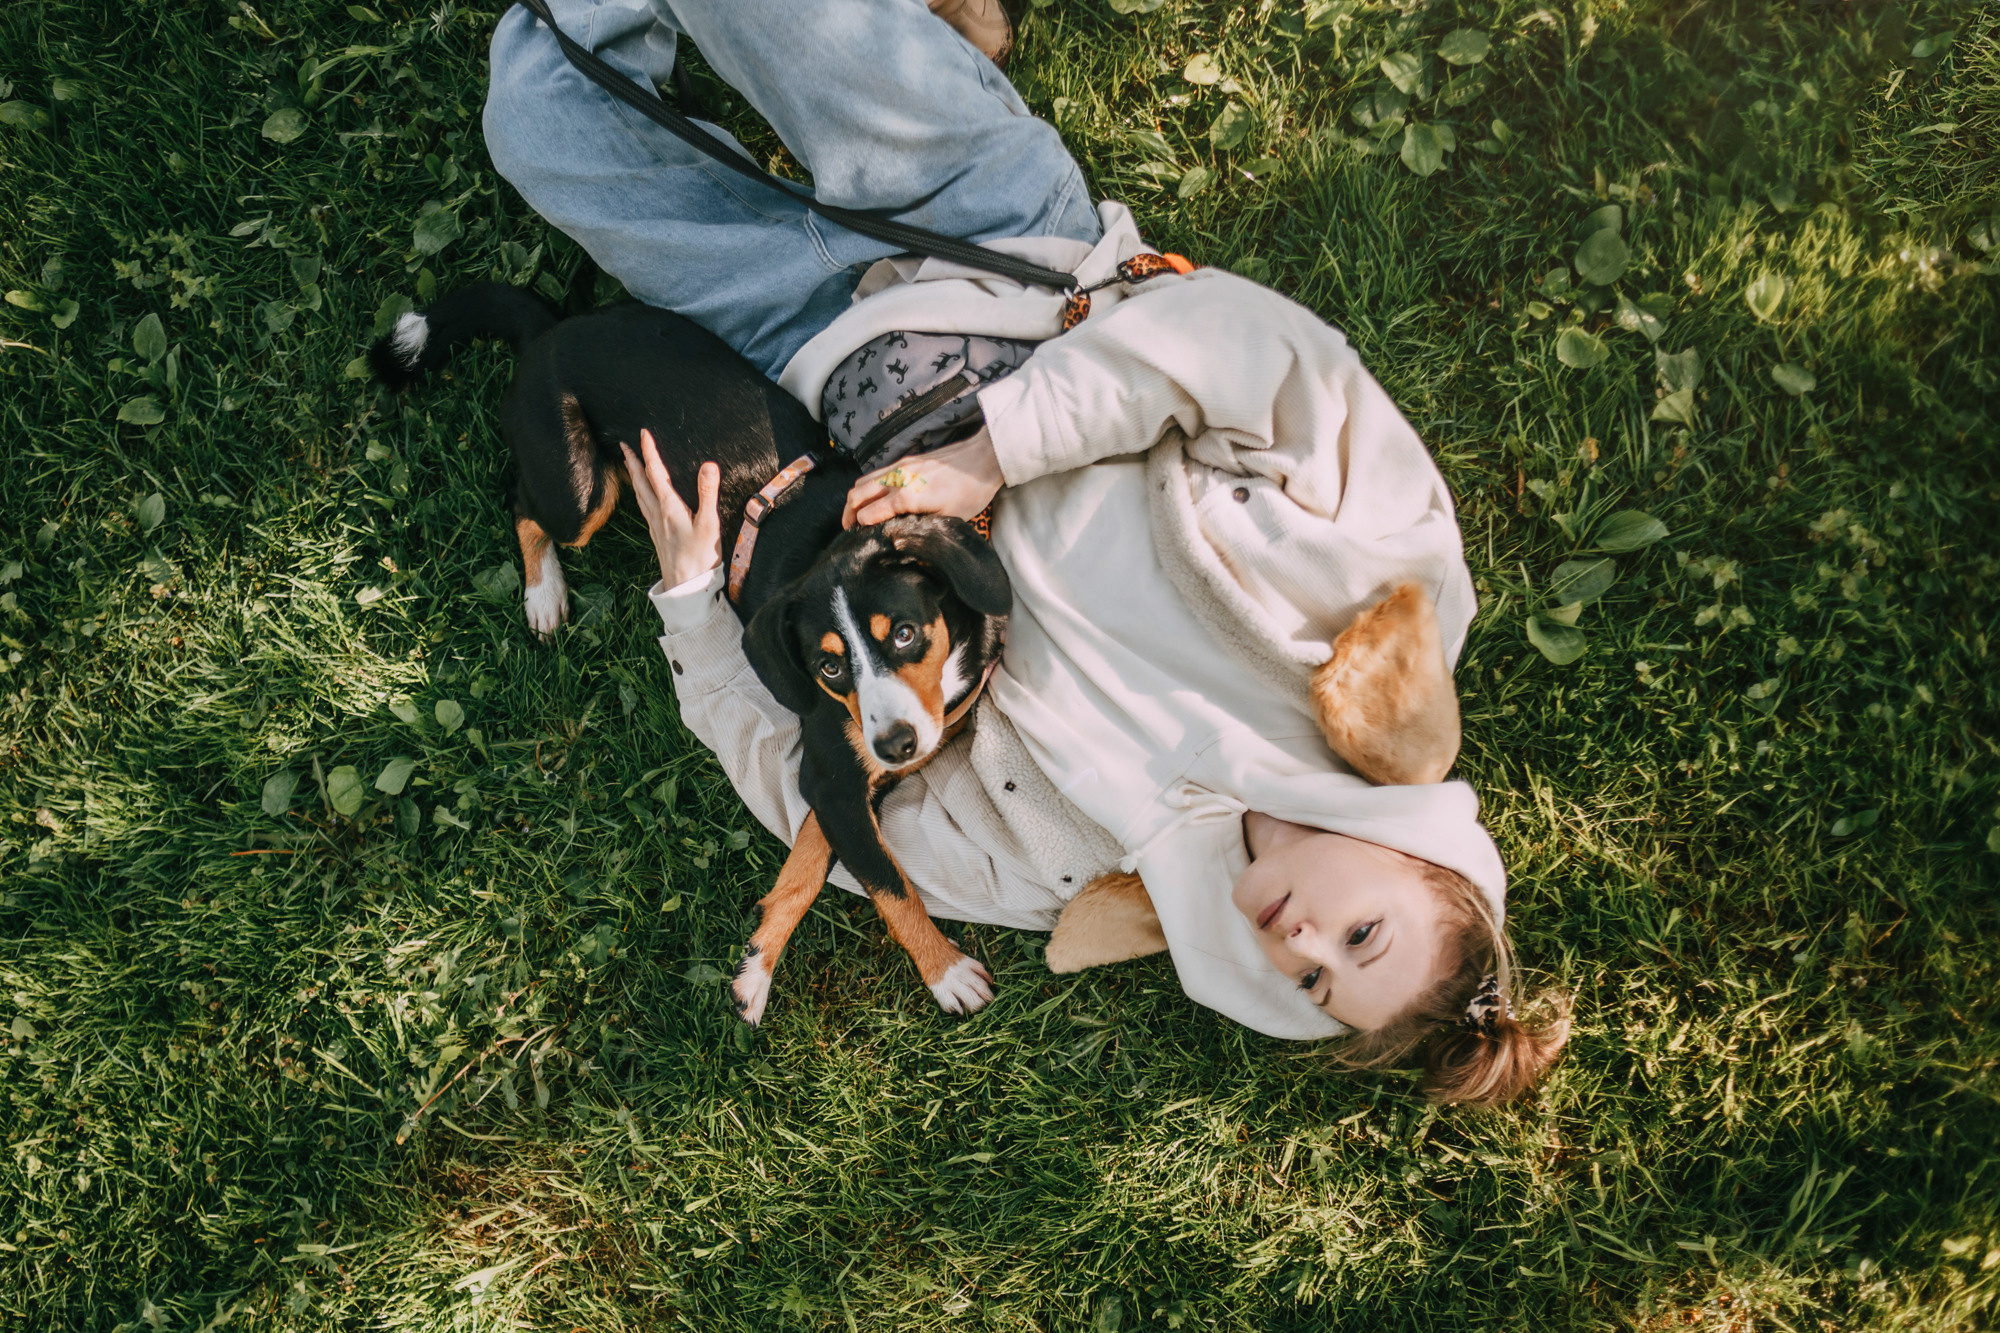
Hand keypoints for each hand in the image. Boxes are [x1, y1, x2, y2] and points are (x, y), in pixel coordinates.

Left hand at [619, 428, 720, 588]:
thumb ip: (708, 494)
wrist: (686, 587)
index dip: (649, 452)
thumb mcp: (709, 524)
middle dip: (633, 462)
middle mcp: (658, 514)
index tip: (643, 434)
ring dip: (634, 477)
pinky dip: (640, 495)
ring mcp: (655, 526)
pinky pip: (644, 508)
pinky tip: (643, 498)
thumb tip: (708, 465)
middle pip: (641, 483)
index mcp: (669, 507)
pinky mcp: (657, 535)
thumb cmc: (699, 558)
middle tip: (624, 445)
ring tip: (629, 466)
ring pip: (640, 495)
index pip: (656, 473)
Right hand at [842, 426, 1003, 528]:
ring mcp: (900, 467)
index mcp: (906, 497)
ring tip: (855, 514)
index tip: (859, 538)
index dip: (860, 529)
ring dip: (854, 498)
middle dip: (847, 514)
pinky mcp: (906, 460)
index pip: (869, 514)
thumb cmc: (970, 491)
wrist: (983, 459)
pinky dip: (866, 486)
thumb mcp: (948, 519)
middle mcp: (897, 479)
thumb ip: (922, 528)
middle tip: (847, 530)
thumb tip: (904, 540)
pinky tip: (873, 497)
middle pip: (857, 495)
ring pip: (863, 481)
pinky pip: (876, 473)